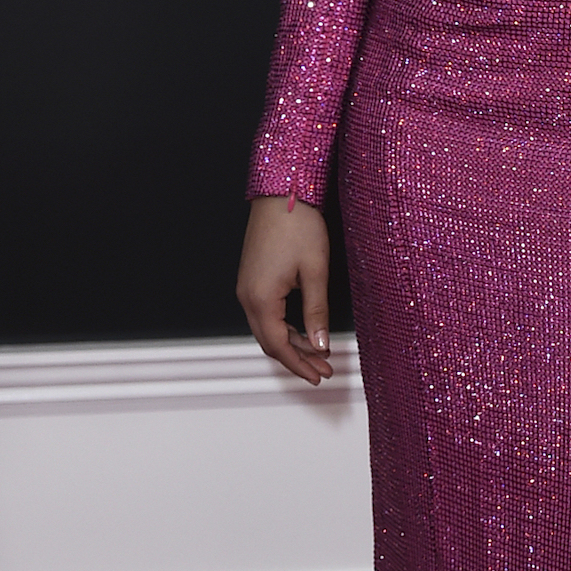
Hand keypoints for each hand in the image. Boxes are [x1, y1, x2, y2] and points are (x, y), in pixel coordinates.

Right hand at [237, 196, 336, 384]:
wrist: (281, 194)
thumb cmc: (298, 226)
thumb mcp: (315, 272)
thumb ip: (316, 312)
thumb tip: (319, 344)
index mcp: (260, 298)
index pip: (279, 346)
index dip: (300, 365)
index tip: (319, 376)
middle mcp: (247, 296)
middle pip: (270, 342)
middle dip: (296, 359)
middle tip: (323, 370)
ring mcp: (247, 288)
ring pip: (267, 329)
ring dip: (291, 344)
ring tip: (318, 354)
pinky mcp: (252, 279)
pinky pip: (265, 314)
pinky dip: (284, 328)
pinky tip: (303, 331)